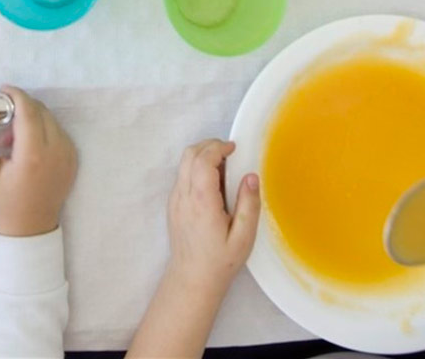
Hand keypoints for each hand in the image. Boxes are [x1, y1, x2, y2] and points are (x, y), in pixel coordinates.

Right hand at [0, 86, 76, 236]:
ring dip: (31, 120)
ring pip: (51, 120)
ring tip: (11, 142)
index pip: (28, 111)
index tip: (2, 91)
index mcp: (33, 155)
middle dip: (21, 108)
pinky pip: (59, 132)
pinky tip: (27, 149)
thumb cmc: (3, 204)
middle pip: (41, 111)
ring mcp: (68, 154)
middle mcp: (56, 151)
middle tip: (1, 122)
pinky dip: (43, 131)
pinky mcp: (73, 158)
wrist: (30, 230)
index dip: (15, 95)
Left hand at [163, 139, 259, 293]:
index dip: (218, 147)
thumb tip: (251, 176)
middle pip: (189, 154)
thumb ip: (249, 204)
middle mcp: (183, 196)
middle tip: (230, 152)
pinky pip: (183, 175)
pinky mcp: (173, 205)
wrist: (192, 280)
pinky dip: (197, 168)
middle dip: (210, 145)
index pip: (203, 159)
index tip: (234, 148)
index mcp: (201, 201)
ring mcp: (175, 200)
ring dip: (203, 156)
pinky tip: (214, 183)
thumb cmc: (220, 262)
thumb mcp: (243, 237)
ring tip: (224, 168)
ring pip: (184, 163)